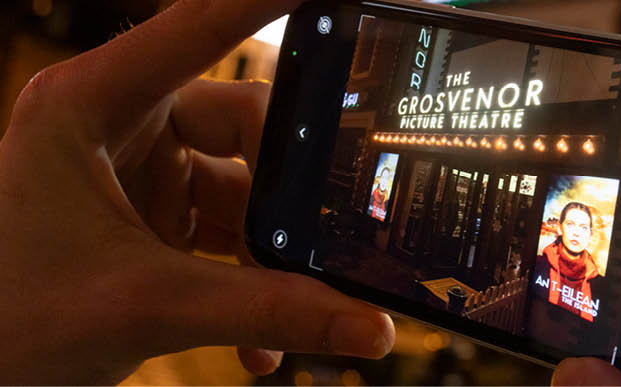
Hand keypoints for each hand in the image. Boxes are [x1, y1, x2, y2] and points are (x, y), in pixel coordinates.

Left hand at [0, 0, 393, 383]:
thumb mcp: (146, 307)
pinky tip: (260, 335)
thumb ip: (267, 311)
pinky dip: (251, 278)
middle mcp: (120, 123)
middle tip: (319, 242)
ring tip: (289, 307)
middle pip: (245, 125)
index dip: (269, 4)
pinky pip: (229, 231)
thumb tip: (370, 326)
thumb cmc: (7, 324)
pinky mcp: (153, 218)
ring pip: (246, 187)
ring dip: (272, 253)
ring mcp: (139, 171)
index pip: (201, 27)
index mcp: (94, 105)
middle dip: (286, 195)